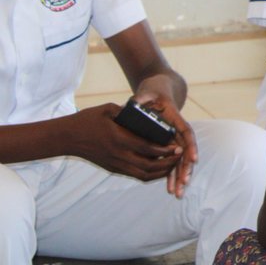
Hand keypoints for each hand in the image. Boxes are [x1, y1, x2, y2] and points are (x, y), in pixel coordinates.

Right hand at [66, 103, 183, 181]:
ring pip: (142, 174)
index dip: (164, 150)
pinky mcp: (112, 168)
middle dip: (167, 162)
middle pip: (148, 166)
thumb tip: (146, 111)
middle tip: (180, 155)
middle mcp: (118, 155)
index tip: (178, 146)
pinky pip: (134, 175)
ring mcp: (115, 164)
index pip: (147, 148)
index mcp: (118, 139)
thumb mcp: (108, 109)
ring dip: (160, 171)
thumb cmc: (87, 120)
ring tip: (173, 163)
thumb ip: (127, 110)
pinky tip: (158, 168)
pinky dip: (149, 174)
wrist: (67, 137)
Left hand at [133, 90, 197, 197]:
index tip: (193, 159)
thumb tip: (134, 103)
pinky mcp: (168, 145)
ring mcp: (174, 139)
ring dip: (179, 176)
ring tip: (178, 192)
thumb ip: (141, 98)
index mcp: (175, 118)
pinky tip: (170, 188)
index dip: (190, 146)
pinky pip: (171, 161)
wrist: (158, 91)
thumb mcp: (146, 92)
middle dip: (185, 169)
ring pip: (180, 160)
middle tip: (184, 184)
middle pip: (185, 151)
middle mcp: (177, 130)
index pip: (185, 132)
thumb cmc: (152, 92)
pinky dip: (171, 175)